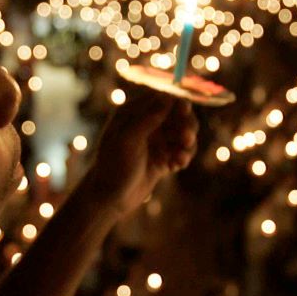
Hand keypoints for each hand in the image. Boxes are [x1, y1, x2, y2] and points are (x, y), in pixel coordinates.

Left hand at [86, 89, 198, 219]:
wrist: (109, 198)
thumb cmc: (114, 165)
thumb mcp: (128, 139)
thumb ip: (148, 118)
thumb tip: (169, 97)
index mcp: (133, 113)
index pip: (162, 99)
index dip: (176, 103)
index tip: (185, 112)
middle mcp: (146, 125)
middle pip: (178, 116)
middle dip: (186, 126)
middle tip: (186, 139)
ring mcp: (155, 142)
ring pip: (183, 135)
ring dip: (187, 144)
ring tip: (181, 157)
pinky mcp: (162, 159)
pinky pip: (181, 152)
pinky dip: (183, 157)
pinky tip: (177, 166)